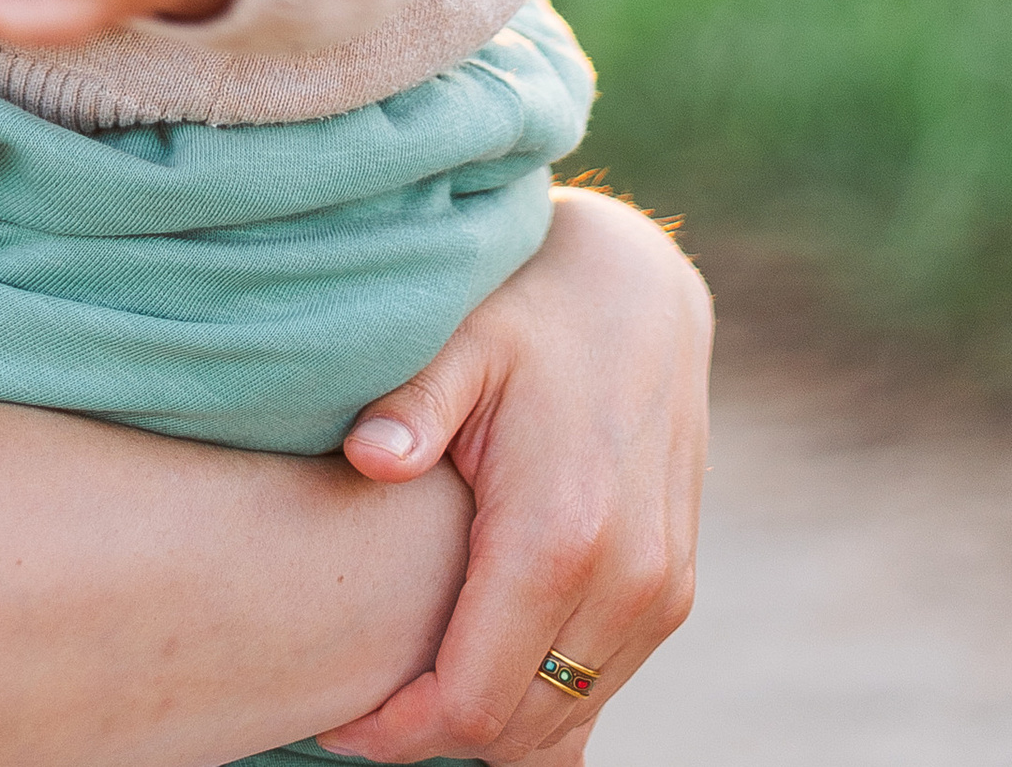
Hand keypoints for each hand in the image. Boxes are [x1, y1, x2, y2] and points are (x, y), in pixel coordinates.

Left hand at [316, 188, 710, 761]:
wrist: (639, 290)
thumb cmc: (528, 311)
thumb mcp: (461, 340)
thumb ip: (413, 404)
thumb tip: (365, 457)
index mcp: (560, 534)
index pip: (472, 702)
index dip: (399, 732)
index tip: (340, 720)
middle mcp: (625, 580)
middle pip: (516, 731)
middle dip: (435, 734)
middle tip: (366, 704)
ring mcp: (659, 592)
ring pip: (563, 722)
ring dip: (490, 723)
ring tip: (413, 683)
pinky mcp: (672, 591)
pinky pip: (600, 690)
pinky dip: (541, 701)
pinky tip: (480, 665)